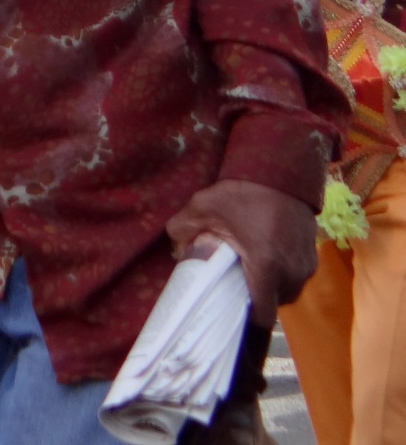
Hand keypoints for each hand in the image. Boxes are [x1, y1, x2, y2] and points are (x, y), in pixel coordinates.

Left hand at [166, 178, 318, 326]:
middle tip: (235, 287)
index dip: (246, 318)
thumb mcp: (203, 207)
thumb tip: (174, 251)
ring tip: (249, 273)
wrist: (282, 171)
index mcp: (266, 266)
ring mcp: (306, 265)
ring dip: (271, 288)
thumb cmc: (243, 192)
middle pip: (274, 304)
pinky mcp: (314, 256)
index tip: (231, 312)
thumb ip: (181, 230)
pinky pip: (297, 277)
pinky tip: (265, 260)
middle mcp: (292, 272)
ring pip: (287, 292)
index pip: (262, 314)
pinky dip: (282, 275)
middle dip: (255, 300)